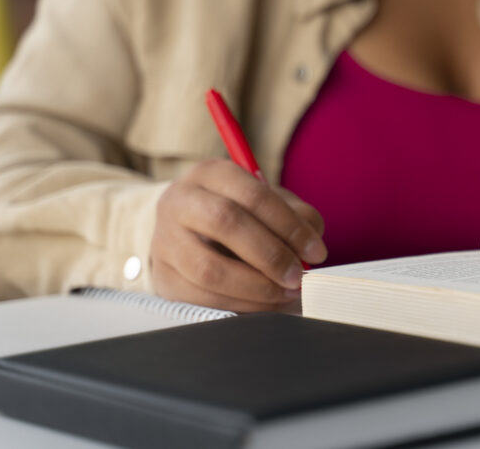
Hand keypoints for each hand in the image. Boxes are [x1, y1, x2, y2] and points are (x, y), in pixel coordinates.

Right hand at [152, 160, 326, 311]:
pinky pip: (201, 298)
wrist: (188, 232)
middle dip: (270, 255)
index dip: (289, 225)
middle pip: (226, 223)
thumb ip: (296, 215)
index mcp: (211, 174)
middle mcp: (180, 201)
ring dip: (255, 287)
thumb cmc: (238, 215)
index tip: (316, 251)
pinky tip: (263, 304)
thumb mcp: (268, 203)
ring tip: (284, 294)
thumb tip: (312, 241)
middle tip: (298, 276)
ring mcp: (164, 240)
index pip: (253, 194)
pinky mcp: (162, 277)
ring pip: (209, 268)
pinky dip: (239, 305)